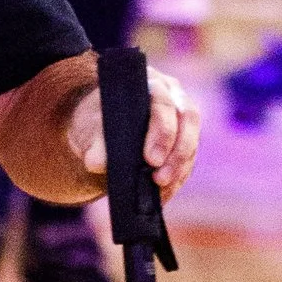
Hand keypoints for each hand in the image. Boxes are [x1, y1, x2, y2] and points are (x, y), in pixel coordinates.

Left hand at [61, 61, 200, 203]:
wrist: (98, 128)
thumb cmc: (95, 121)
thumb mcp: (89, 128)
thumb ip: (94, 143)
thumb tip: (98, 162)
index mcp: (151, 84)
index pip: (164, 104)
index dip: (162, 132)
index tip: (151, 159)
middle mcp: (173, 97)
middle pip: (188, 122)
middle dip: (176, 154)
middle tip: (159, 179)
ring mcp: (182, 120)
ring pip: (192, 144)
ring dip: (178, 170)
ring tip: (159, 191)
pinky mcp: (185, 142)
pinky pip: (188, 161)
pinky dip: (176, 181)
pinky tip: (162, 196)